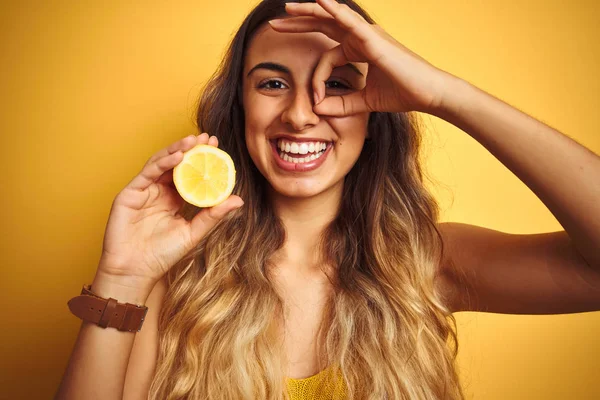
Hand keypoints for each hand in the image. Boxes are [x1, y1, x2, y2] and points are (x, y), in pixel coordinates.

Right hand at [96, 133, 243, 290]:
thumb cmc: (162, 255)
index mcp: (174, 199)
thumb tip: (239, 200)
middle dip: (191, 149)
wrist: (136, 272)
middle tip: (208, 138)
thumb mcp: (194, 233)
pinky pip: (148, 173)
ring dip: (177, 150)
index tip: (217, 147)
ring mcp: (143, 191)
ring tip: (194, 141)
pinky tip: (178, 156)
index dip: (202, 160)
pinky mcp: (130, 193)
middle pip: (175, 164)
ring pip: (161, 163)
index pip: (189, 173)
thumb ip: (213, 216)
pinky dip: (162, 162)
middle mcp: (158, 191)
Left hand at [269, 0, 452, 114]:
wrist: (428, 94)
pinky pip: (349, 21)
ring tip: (287, 8)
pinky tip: (319, 2)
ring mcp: (367, 34)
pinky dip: (334, 11)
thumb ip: (342, 104)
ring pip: (332, 18)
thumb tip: (316, 108)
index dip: (315, 77)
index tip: (313, 100)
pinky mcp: (373, 38)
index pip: (326, 55)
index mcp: (359, 49)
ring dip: (308, 12)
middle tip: (275, 22)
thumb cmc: (403, 94)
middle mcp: (361, 37)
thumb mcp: (364, 102)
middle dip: (298, 23)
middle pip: (323, 25)